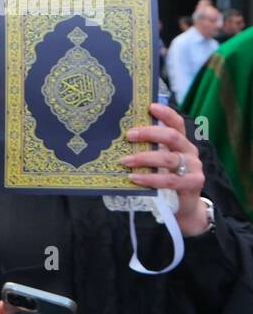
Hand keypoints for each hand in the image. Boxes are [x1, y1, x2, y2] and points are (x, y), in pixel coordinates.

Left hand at [121, 102, 207, 236]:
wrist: (183, 206)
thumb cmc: (165, 179)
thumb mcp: (156, 162)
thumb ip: (147, 150)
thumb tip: (120, 138)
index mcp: (181, 142)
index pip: (177, 123)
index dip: (166, 113)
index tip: (150, 106)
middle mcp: (189, 151)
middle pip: (172, 137)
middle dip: (149, 133)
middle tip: (129, 135)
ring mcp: (193, 167)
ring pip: (168, 158)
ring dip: (144, 158)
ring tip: (125, 161)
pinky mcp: (193, 183)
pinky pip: (170, 179)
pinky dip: (150, 178)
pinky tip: (135, 178)